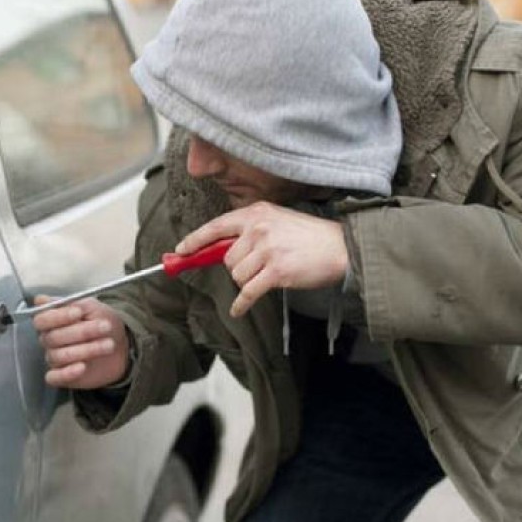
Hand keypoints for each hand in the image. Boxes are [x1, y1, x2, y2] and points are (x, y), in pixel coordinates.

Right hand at [32, 296, 129, 388]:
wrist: (120, 345)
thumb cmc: (102, 322)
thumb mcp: (92, 307)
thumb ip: (70, 303)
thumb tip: (41, 300)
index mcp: (51, 321)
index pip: (42, 320)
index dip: (58, 317)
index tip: (78, 313)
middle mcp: (49, 340)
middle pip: (53, 338)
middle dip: (82, 332)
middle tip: (104, 327)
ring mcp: (55, 358)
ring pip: (59, 356)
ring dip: (86, 350)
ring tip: (108, 345)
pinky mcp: (62, 376)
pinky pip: (54, 377)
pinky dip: (67, 373)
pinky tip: (82, 367)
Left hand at [175, 201, 347, 316]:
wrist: (341, 248)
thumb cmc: (310, 237)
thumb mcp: (278, 221)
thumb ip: (251, 230)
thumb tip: (220, 250)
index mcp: (256, 212)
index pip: (216, 226)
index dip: (195, 240)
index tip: (180, 250)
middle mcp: (258, 228)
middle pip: (226, 258)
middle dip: (237, 268)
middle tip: (259, 268)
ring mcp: (267, 250)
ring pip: (236, 276)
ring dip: (247, 282)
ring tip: (269, 276)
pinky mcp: (276, 271)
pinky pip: (247, 293)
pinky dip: (241, 304)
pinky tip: (239, 309)